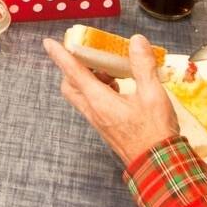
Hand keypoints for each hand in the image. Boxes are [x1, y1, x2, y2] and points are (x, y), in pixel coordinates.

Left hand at [45, 33, 178, 166]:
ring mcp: (98, 121)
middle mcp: (93, 111)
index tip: (48, 43)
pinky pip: (93, 104)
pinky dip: (98, 90)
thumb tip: (136, 41)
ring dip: (89, 79)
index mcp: (99, 101)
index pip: (73, 73)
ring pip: (81, 96)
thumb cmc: (154, 131)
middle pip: (70, 85)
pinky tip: (120, 88)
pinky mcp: (105, 127)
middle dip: (74, 67)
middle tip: (91, 56)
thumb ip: (143, 66)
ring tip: (111, 72)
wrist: (157, 164)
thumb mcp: (152, 94)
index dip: (60, 56)